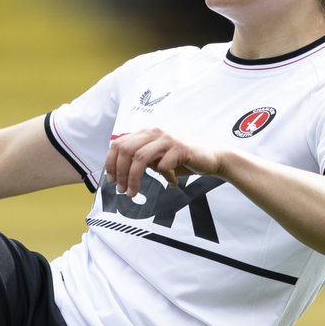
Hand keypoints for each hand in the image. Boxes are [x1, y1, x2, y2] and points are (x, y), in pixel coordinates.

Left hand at [104, 128, 223, 196]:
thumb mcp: (157, 157)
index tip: (111, 180)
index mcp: (146, 133)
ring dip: (134, 179)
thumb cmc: (183, 159)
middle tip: (122, 190)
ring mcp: (168, 139)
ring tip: (134, 193)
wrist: (213, 156)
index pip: (119, 144)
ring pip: (140, 158)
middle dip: (120, 173)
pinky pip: (163, 166)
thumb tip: (118, 172)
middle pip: (126, 150)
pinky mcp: (181, 148)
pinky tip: (172, 182)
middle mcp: (155, 133)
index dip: (110, 163)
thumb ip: (140, 159)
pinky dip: (165, 178)